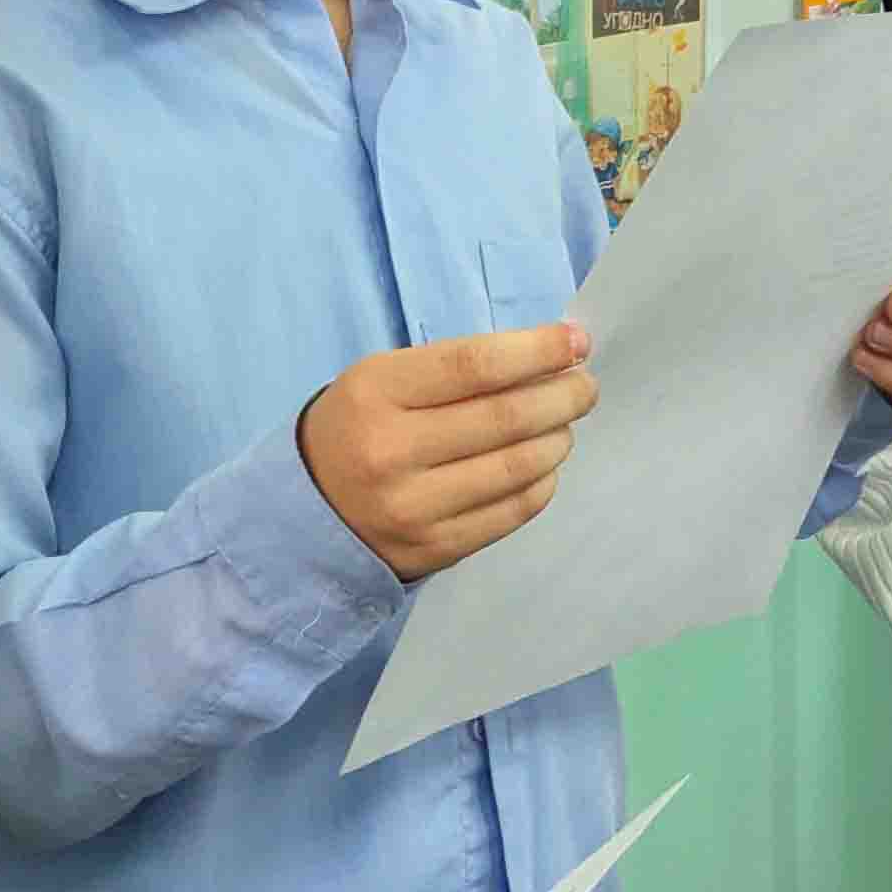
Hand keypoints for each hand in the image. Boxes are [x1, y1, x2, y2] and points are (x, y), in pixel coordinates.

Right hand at [300, 324, 595, 580]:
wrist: (307, 512)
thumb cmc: (358, 427)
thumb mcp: (384, 379)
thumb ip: (457, 369)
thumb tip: (549, 361)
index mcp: (376, 392)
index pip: (476, 365)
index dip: (537, 351)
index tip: (576, 342)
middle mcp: (392, 451)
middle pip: (505, 418)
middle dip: (562, 396)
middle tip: (584, 387)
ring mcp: (414, 508)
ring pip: (516, 467)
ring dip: (556, 439)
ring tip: (563, 425)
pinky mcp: (435, 548)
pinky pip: (511, 512)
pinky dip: (541, 482)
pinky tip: (544, 466)